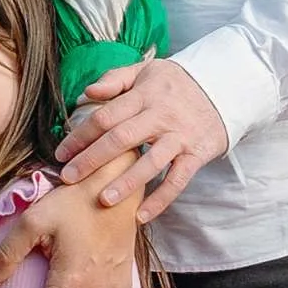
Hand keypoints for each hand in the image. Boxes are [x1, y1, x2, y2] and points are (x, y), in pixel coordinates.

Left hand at [56, 58, 229, 222]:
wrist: (225, 87)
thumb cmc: (176, 83)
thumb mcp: (146, 70)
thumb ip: (115, 79)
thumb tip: (87, 92)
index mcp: (144, 95)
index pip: (105, 116)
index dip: (80, 136)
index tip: (61, 153)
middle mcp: (161, 116)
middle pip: (120, 139)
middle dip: (92, 160)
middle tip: (69, 178)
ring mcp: (180, 137)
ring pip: (150, 163)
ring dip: (125, 183)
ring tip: (103, 200)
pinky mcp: (196, 155)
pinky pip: (177, 181)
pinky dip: (160, 200)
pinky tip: (141, 216)